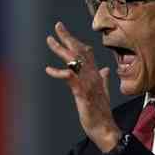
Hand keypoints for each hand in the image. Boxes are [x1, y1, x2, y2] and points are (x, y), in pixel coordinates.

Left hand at [45, 22, 120, 151]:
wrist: (105, 129)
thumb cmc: (101, 113)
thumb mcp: (103, 94)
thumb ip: (103, 80)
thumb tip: (105, 70)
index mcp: (96, 76)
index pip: (87, 53)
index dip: (77, 42)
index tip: (66, 32)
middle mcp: (93, 76)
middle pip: (80, 51)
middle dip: (68, 37)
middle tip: (57, 26)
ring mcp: (88, 83)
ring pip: (74, 60)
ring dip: (60, 49)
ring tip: (50, 40)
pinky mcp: (82, 92)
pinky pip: (70, 78)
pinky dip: (58, 72)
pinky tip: (48, 69)